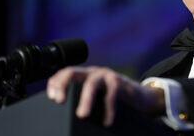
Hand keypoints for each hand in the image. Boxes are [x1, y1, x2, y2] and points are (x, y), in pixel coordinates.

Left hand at [47, 66, 164, 126]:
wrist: (142, 97)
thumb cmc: (116, 100)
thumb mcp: (97, 98)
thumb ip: (84, 100)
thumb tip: (63, 118)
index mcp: (84, 76)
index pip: (64, 73)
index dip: (55, 82)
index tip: (51, 97)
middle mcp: (94, 73)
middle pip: (72, 72)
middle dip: (63, 84)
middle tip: (59, 101)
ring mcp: (107, 76)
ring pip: (92, 84)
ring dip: (85, 100)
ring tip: (82, 115)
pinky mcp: (120, 83)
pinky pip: (111, 95)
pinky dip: (108, 109)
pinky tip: (107, 121)